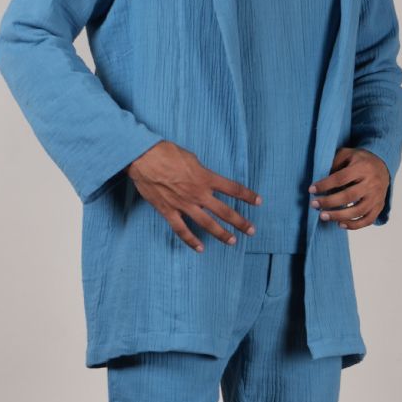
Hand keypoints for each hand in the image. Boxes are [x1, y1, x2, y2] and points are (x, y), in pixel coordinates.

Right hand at [127, 141, 261, 252]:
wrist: (143, 158)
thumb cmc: (166, 152)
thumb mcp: (191, 158)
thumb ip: (201, 171)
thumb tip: (204, 178)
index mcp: (206, 178)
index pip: (233, 189)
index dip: (247, 196)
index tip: (258, 201)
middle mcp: (198, 194)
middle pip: (225, 211)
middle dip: (240, 222)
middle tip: (251, 230)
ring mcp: (184, 205)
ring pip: (207, 224)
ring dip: (221, 234)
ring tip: (232, 242)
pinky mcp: (168, 211)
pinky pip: (182, 230)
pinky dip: (191, 241)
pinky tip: (200, 248)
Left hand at [309, 147, 388, 228]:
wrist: (383, 166)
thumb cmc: (360, 161)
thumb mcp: (347, 154)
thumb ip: (334, 163)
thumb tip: (321, 181)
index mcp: (363, 167)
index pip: (341, 178)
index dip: (325, 185)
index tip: (311, 189)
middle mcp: (372, 183)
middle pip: (349, 196)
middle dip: (329, 202)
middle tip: (314, 204)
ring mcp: (377, 196)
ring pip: (358, 211)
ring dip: (338, 216)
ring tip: (323, 216)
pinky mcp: (379, 207)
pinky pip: (368, 220)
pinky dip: (354, 225)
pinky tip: (340, 224)